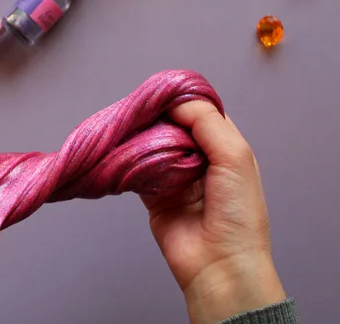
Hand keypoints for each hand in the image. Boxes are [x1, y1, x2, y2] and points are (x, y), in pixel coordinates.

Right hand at [142, 101, 285, 323]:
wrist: (219, 265)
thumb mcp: (234, 156)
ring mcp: (176, 176)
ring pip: (153, 146)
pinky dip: (129, 160)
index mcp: (224, 147)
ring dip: (141, 137)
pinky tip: (120, 149)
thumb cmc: (237, 212)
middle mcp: (200, 158)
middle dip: (157, 117)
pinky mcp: (154, 194)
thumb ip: (206, 122)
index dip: (181, 101)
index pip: (200, 113)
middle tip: (136, 107)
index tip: (158, 91)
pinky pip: (138, 170)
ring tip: (125, 124)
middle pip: (173, 126)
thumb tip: (174, 103)